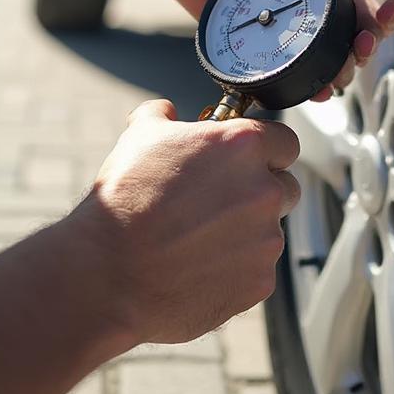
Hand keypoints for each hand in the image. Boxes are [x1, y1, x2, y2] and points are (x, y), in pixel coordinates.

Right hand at [72, 99, 299, 345]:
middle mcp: (264, 190)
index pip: (284, 141)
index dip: (266, 150)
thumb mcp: (140, 135)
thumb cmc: (126, 200)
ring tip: (199, 237)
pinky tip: (198, 264)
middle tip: (219, 200)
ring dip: (246, 231)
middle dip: (259, 191)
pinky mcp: (260, 282)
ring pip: (270, 230)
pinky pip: (257, 269)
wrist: (109, 272)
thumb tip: (166, 112)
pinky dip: (236, 268)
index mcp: (243, 146)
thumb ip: (164, 115)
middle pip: (285, 186)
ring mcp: (266, 240)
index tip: (246, 161)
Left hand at [155, 0, 393, 96]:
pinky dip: (302, 87)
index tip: (382, 24)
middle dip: (361, 54)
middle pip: (350, 45)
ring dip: (336, 76)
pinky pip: (286, 76)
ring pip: (322, 66)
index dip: (383, 24)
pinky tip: (310, 91)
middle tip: (358, 50)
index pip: (371, 12)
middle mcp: (312, 12)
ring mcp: (285, 33)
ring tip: (334, 76)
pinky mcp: (258, 50)